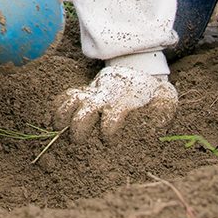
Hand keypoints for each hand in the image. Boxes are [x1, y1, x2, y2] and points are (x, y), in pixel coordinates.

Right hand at [54, 65, 179, 143]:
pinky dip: (57, 107)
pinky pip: (65, 96)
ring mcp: (92, 93)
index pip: (113, 113)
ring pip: (72, 99)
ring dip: (63, 115)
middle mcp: (104, 96)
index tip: (108, 141)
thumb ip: (163, 109)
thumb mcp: (165, 97)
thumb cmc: (152, 93)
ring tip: (58, 132)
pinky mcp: (84, 94)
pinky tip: (52, 122)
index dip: (108, 127)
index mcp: (124, 100)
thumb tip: (156, 125)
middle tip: (78, 143)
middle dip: (80, 125)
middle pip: (87, 108)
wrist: (137, 74)